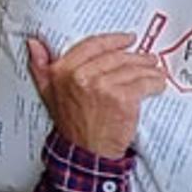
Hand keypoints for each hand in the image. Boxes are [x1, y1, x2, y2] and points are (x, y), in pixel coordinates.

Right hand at [26, 33, 164, 159]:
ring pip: (133, 69)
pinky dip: (155, 83)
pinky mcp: (122, 99)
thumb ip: (40, 67)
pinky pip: (144, 84)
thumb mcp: (49, 94)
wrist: (86, 153)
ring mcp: (102, 86)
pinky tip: (158, 85)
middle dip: (136, 57)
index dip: (114, 40)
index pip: (93, 45)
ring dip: (149, 69)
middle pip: (117, 57)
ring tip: (156, 71)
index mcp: (63, 71)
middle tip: (148, 58)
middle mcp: (81, 76)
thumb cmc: (71, 124)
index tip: (128, 39)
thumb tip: (33, 42)